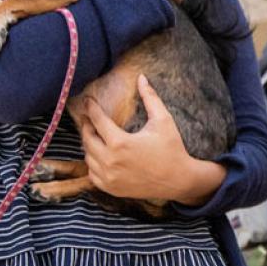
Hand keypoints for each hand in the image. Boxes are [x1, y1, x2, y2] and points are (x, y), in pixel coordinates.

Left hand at [79, 74, 224, 205]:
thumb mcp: (163, 120)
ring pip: (88, 156)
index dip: (91, 108)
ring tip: (95, 135)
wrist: (179, 180)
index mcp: (120, 143)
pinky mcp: (111, 188)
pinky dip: (93, 163)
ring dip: (90, 144)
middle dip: (87, 126)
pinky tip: (100, 155)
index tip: (88, 101)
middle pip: (87, 139)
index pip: (97, 120)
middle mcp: (110, 161)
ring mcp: (109, 177)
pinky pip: (92, 173)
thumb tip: (141, 77)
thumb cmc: (172, 148)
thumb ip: (150, 98)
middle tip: (89, 118)